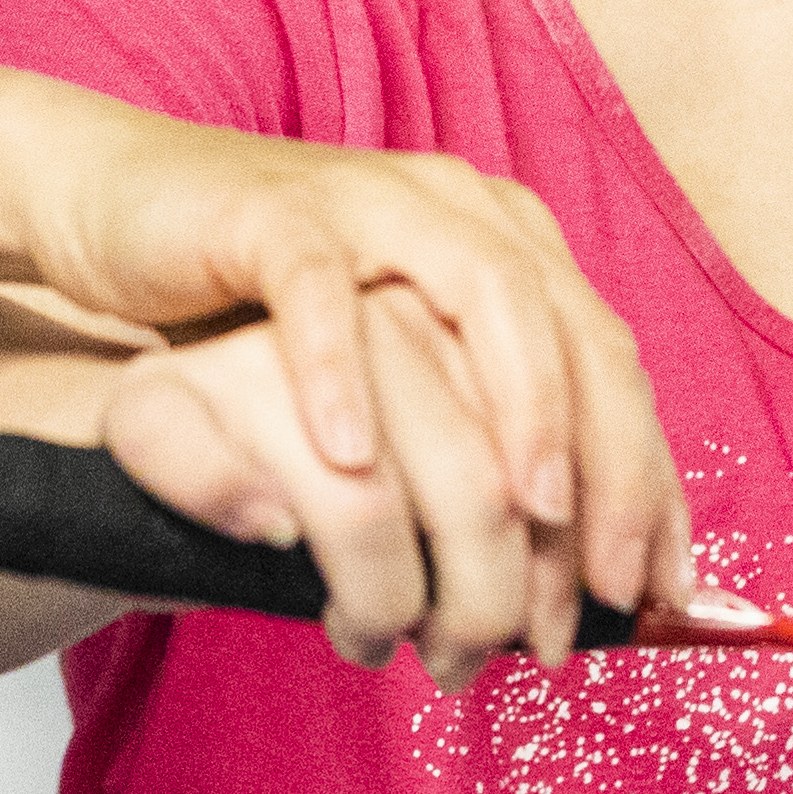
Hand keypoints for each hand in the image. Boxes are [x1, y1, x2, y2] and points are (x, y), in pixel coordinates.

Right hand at [13, 109, 685, 624]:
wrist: (133, 210)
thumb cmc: (274, 321)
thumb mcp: (397, 381)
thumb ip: (476, 443)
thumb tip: (566, 574)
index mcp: (504, 247)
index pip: (611, 364)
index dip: (648, 479)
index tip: (659, 592)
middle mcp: (458, 210)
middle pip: (572, 330)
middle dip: (606, 461)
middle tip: (599, 579)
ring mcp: (371, 201)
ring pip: (481, 291)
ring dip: (516, 406)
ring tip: (520, 511)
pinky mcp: (272, 213)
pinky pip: (318, 286)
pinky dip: (342, 369)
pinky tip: (350, 457)